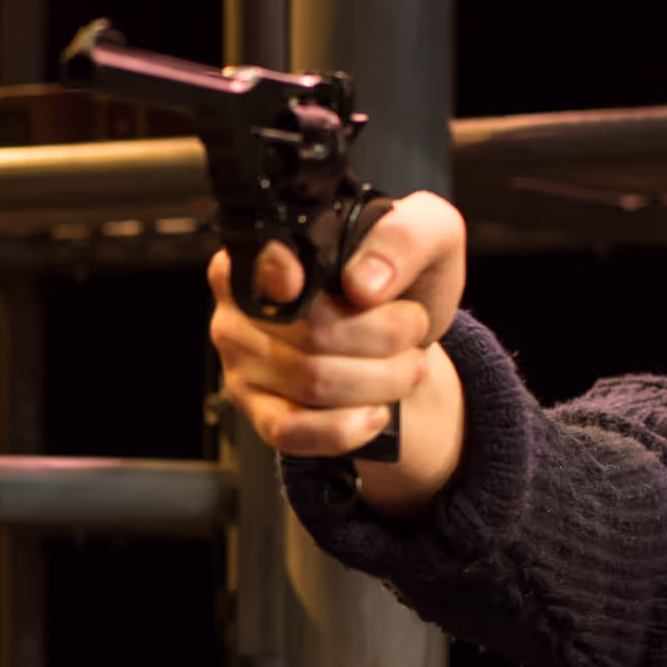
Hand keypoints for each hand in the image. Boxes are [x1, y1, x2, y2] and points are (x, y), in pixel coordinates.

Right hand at [206, 191, 469, 510]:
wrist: (405, 336)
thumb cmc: (402, 278)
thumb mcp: (426, 235)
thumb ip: (403, 239)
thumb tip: (362, 284)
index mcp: (268, 245)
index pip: (263, 262)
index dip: (291, 274)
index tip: (345, 287)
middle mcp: (240, 302)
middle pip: (310, 331)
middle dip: (383, 337)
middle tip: (413, 329)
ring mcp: (243, 360)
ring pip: (312, 382)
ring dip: (379, 380)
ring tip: (407, 366)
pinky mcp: (257, 410)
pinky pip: (291, 430)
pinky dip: (344, 428)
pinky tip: (376, 414)